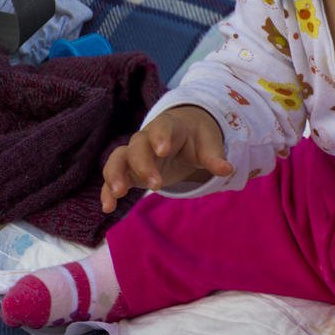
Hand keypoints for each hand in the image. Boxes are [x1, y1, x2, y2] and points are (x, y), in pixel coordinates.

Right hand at [97, 106, 233, 210]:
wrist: (181, 135)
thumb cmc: (195, 139)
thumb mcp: (208, 143)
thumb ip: (214, 156)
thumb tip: (227, 169)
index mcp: (168, 127)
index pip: (162, 128)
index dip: (160, 137)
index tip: (163, 150)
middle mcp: (145, 139)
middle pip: (137, 147)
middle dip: (143, 165)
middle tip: (156, 185)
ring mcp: (133, 155)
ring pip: (117, 160)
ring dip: (115, 175)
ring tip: (119, 193)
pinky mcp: (127, 171)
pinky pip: (112, 178)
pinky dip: (107, 191)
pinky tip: (108, 207)